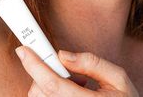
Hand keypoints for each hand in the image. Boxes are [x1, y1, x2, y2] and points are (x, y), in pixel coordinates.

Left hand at [15, 46, 138, 95]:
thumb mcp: (118, 77)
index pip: (53, 85)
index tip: (24, 50)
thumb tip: (63, 54)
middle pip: (41, 92)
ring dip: (51, 84)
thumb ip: (91, 63)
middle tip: (70, 70)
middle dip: (46, 72)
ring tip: (77, 84)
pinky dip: (54, 92)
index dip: (36, 66)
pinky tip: (72, 91)